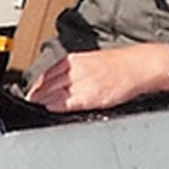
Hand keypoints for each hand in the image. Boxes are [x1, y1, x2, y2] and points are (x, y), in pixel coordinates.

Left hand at [25, 45, 168, 111]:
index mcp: (74, 60)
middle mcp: (75, 70)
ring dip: (43, 100)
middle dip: (36, 94)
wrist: (139, 66)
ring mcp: (82, 83)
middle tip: (29, 102)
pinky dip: (56, 106)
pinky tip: (50, 109)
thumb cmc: (121, 64)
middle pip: (47, 84)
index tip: (31, 92)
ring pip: (54, 93)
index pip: (47, 73)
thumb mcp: (92, 60)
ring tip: (36, 107)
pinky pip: (67, 102)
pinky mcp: (91, 96)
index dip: (36, 84)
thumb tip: (61, 81)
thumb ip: (75, 70)